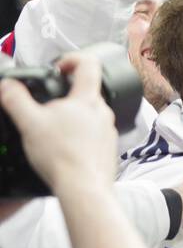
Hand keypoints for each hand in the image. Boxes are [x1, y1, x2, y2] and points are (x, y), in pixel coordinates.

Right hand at [0, 52, 116, 193]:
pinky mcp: (108, 148)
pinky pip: (93, 134)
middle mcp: (103, 113)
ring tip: (52, 129)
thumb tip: (7, 86)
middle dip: (66, 94)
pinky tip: (64, 147)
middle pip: (87, 91)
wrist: (84, 188)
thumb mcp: (30, 123)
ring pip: (90, 114)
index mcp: (88, 100)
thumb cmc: (62, 156)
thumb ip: (16, 100)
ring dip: (71, 116)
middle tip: (47, 104)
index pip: (89, 64)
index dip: (72, 59)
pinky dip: (79, 136)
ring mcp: (108, 131)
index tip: (59, 67)